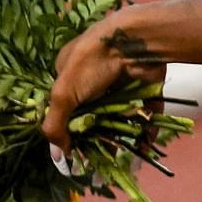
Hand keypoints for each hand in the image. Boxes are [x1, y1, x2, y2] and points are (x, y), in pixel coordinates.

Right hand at [41, 15, 167, 167]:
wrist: (137, 41)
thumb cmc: (93, 62)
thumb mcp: (65, 93)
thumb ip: (56, 124)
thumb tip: (57, 157)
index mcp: (68, 71)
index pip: (64, 106)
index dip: (68, 129)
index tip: (75, 153)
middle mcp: (93, 75)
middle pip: (93, 113)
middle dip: (97, 137)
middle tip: (101, 159)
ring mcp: (120, 80)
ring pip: (120, 114)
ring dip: (121, 136)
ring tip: (122, 157)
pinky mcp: (144, 86)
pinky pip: (144, 112)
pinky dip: (145, 129)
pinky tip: (144, 147)